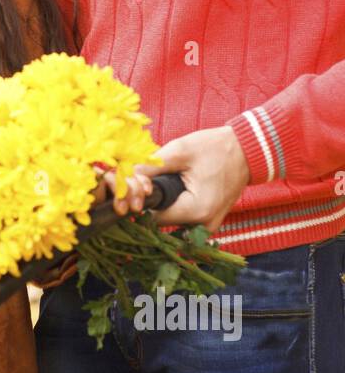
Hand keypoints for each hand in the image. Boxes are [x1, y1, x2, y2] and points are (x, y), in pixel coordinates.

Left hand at [94, 126, 250, 232]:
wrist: (248, 150)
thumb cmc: (215, 147)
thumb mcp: (180, 150)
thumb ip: (151, 165)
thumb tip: (126, 177)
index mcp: (197, 210)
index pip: (153, 217)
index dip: (141, 202)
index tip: (138, 186)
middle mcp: (204, 225)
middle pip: (162, 221)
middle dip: (151, 204)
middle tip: (147, 182)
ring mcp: (209, 225)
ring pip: (173, 221)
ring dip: (163, 205)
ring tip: (161, 183)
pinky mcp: (211, 220)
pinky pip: (185, 219)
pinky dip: (176, 207)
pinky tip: (174, 189)